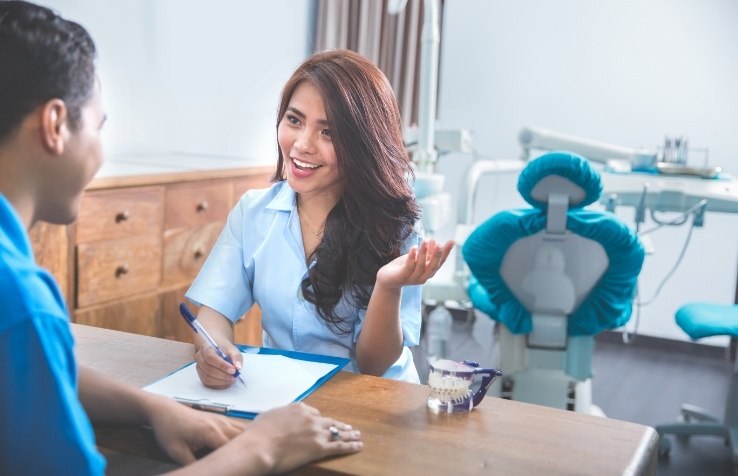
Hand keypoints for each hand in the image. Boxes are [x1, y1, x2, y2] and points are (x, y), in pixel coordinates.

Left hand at [147, 398, 245, 464]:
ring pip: (244, 431)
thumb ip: (193, 464)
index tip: (239, 469)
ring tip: (246, 456)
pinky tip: (240, 447)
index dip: (238, 461)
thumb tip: (206, 472)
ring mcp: (222, 419)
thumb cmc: (169, 430)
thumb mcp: (176, 452)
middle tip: (247, 464)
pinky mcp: (221, 418)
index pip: (232, 450)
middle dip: (246, 452)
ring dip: (246, 443)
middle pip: (243, 439)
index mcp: (210, 432)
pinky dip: (243, 437)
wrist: (165, 410)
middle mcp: (220, 424)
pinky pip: (239, 427)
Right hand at [194, 339, 242, 388]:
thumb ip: (236, 357)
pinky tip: (226, 382)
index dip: (222, 365)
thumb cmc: (224, 350)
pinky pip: (208, 384)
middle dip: (223, 375)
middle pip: (208, 369)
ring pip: (207, 378)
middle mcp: (200, 358)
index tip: (233, 370)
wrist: (217, 350)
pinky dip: (218, 385)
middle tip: (234, 376)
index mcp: (206, 348)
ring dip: (221, 381)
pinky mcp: (201, 376)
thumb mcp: (232, 350)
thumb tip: (238, 367)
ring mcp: (199, 368)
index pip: (211, 357)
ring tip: (231, 379)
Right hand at [246, 403, 361, 473]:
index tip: (320, 422)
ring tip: (357, 435)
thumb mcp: (267, 416)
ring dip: (349, 433)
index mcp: (298, 408)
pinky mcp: (320, 448)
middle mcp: (310, 418)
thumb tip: (277, 419)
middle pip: (329, 421)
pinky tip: (358, 446)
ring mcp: (316, 432)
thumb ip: (278, 417)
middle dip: (339, 425)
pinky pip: (339, 446)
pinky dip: (350, 446)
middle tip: (348, 427)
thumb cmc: (258, 433)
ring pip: (337, 431)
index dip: (317, 418)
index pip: (313, 412)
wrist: (260, 446)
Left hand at [376, 239, 453, 290]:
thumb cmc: (404, 266)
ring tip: (426, 241)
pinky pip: (408, 267)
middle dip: (437, 255)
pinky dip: (411, 257)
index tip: (452, 241)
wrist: (387, 279)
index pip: (440, 262)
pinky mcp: (402, 277)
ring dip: (424, 253)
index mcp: (429, 272)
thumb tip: (435, 241)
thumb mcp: (417, 258)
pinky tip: (413, 247)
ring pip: (420, 266)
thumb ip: (427, 252)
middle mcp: (423, 277)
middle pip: (433, 266)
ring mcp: (413, 278)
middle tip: (440, 244)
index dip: (446, 252)